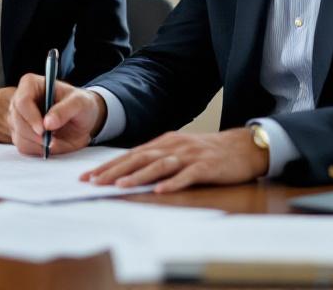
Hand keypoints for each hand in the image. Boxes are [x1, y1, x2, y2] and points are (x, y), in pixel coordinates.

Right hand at [8, 74, 105, 155]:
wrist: (82, 119)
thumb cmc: (81, 104)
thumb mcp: (80, 103)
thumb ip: (65, 110)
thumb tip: (48, 123)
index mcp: (31, 84)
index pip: (22, 101)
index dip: (31, 117)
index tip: (44, 130)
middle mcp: (20, 100)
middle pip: (17, 120)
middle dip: (34, 134)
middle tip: (52, 141)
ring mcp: (18, 118)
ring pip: (18, 136)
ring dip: (37, 144)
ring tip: (55, 141)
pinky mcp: (20, 133)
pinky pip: (23, 146)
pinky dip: (37, 150)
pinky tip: (50, 144)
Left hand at [80, 128, 268, 193]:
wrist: (244, 147)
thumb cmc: (209, 152)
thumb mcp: (180, 151)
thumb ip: (159, 159)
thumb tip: (130, 172)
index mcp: (165, 142)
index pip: (131, 154)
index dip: (109, 165)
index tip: (88, 176)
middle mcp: (174, 146)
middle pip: (139, 158)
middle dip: (115, 170)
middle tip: (94, 182)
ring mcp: (190, 155)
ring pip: (159, 165)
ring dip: (139, 175)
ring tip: (120, 186)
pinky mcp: (206, 166)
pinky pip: (187, 175)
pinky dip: (172, 183)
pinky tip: (160, 190)